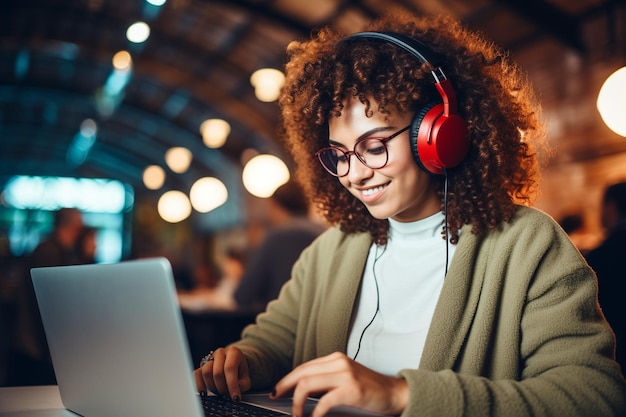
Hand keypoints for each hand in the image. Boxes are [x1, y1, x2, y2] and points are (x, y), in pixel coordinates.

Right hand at [193, 346, 251, 401]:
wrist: (233, 362)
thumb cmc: (239, 370)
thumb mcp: (246, 377)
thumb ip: (243, 384)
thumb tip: (236, 390)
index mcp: (233, 352)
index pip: (230, 368)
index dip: (232, 384)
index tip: (235, 397)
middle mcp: (220, 353)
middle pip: (217, 372)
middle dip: (222, 387)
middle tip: (226, 394)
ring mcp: (209, 358)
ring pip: (206, 373)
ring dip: (212, 387)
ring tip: (219, 391)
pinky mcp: (201, 365)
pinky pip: (197, 374)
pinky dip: (199, 385)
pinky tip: (204, 393)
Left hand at [271, 352, 407, 416]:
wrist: (395, 393)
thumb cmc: (370, 389)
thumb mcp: (346, 378)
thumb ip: (327, 380)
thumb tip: (303, 392)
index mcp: (335, 359)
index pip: (304, 367)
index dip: (287, 379)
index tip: (277, 390)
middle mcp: (338, 362)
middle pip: (301, 373)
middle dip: (285, 387)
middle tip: (276, 398)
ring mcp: (345, 374)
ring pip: (307, 384)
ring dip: (296, 402)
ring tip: (295, 415)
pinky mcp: (351, 389)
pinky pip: (324, 401)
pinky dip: (314, 413)